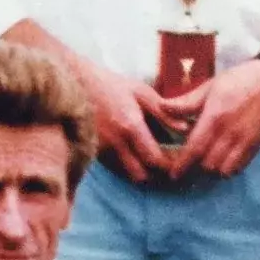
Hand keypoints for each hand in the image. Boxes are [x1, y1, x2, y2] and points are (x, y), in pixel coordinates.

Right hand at [84, 63, 176, 183]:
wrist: (74, 84)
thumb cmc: (111, 85)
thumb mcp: (141, 92)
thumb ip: (164, 112)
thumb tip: (185, 128)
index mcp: (130, 127)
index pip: (154, 160)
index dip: (167, 165)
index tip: (176, 161)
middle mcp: (115, 143)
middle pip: (140, 176)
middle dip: (154, 175)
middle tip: (164, 166)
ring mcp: (101, 150)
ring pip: (126, 175)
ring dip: (140, 172)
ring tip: (150, 161)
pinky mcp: (92, 152)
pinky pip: (114, 169)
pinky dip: (125, 168)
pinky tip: (132, 156)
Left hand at [162, 60, 259, 178]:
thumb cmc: (236, 80)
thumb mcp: (209, 87)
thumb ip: (186, 102)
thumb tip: (162, 107)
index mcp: (215, 117)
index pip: (195, 148)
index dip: (182, 165)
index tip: (174, 174)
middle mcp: (230, 132)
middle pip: (208, 164)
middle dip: (196, 167)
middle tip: (190, 163)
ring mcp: (245, 140)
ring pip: (224, 170)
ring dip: (212, 169)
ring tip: (207, 161)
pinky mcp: (256, 145)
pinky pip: (239, 167)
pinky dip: (228, 169)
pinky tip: (223, 159)